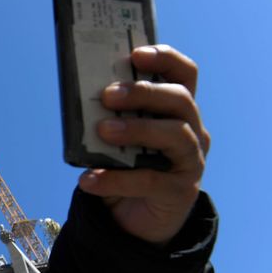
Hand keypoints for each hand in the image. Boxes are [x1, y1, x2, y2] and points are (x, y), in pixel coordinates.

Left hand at [77, 45, 209, 244]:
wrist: (131, 218)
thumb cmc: (124, 167)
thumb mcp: (116, 138)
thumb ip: (108, 117)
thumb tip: (79, 100)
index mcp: (176, 109)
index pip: (183, 74)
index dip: (165, 59)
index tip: (135, 54)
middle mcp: (192, 130)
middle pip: (180, 99)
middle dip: (145, 92)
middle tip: (109, 95)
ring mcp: (191, 161)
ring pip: (176, 134)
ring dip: (137, 129)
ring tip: (103, 130)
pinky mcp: (181, 191)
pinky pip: (150, 181)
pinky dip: (115, 179)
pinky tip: (88, 179)